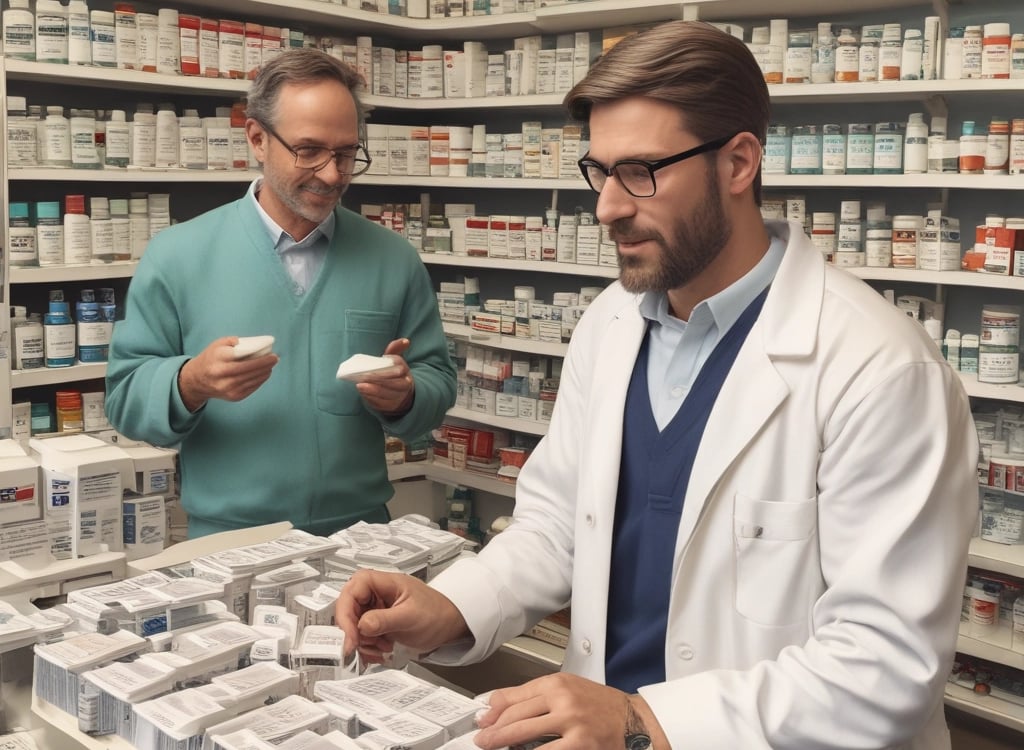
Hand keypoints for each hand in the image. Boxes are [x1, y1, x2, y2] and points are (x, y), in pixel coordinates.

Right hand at [177, 336, 278, 411]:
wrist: (198, 381)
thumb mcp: (217, 345)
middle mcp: (222, 375)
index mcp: (218, 359)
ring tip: (271, 364)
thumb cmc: (211, 359)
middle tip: (275, 358)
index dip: (258, 356)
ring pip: (253, 379)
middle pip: (249, 369)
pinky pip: (252, 387)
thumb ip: (233, 341)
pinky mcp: (234, 397)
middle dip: (265, 364)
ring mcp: (229, 388)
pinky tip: (264, 373)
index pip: (241, 356)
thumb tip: (253, 343)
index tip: (270, 352)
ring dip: (265, 372)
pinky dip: (260, 379)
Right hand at [335, 569, 470, 661]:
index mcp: (383, 582)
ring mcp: (376, 608)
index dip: (346, 612)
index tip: (351, 635)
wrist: (450, 626)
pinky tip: (382, 651)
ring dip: (363, 642)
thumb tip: (361, 625)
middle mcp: (376, 593)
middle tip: (361, 647)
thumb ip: (384, 620)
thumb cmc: (436, 613)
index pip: (353, 589)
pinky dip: (368, 647)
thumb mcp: (410, 617)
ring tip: (382, 648)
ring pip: (353, 625)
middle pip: (348, 608)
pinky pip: (362, 636)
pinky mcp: (377, 623)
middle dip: (354, 631)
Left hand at [356, 338, 415, 415]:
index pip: (398, 369)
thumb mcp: (394, 360)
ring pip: (388, 395)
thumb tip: (406, 341)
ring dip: (373, 391)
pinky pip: (383, 404)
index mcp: (404, 370)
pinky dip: (372, 399)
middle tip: (364, 378)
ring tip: (360, 386)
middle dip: (379, 381)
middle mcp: (405, 384)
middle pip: (395, 384)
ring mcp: (399, 396)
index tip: (375, 367)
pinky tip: (363, 394)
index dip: (387, 369)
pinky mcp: (392, 406)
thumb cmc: (392, 373)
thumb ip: (396, 348)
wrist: (401, 392)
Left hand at [474, 674, 661, 749]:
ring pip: (524, 734)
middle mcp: (562, 699)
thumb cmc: (602, 705)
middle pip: (515, 716)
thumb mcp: (569, 689)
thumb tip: (500, 704)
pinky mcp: (580, 744)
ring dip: (503, 743)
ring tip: (492, 748)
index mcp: (557, 683)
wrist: (634, 720)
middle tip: (482, 740)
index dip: (493, 711)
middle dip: (493, 731)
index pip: (514, 696)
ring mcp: (571, 722)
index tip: (483, 720)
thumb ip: (536, 696)